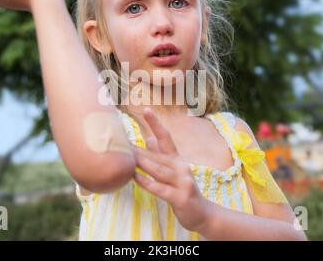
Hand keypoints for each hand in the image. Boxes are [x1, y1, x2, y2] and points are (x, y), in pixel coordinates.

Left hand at [133, 108, 209, 232]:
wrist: (201, 213)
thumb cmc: (182, 189)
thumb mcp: (173, 169)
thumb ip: (161, 153)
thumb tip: (147, 137)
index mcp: (177, 159)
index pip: (166, 137)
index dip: (156, 123)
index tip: (146, 109)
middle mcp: (180, 167)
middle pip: (157, 155)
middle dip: (139, 148)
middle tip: (121, 140)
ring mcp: (182, 182)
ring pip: (159, 170)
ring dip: (142, 163)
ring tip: (127, 156)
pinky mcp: (179, 197)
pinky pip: (160, 189)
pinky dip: (147, 183)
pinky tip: (135, 177)